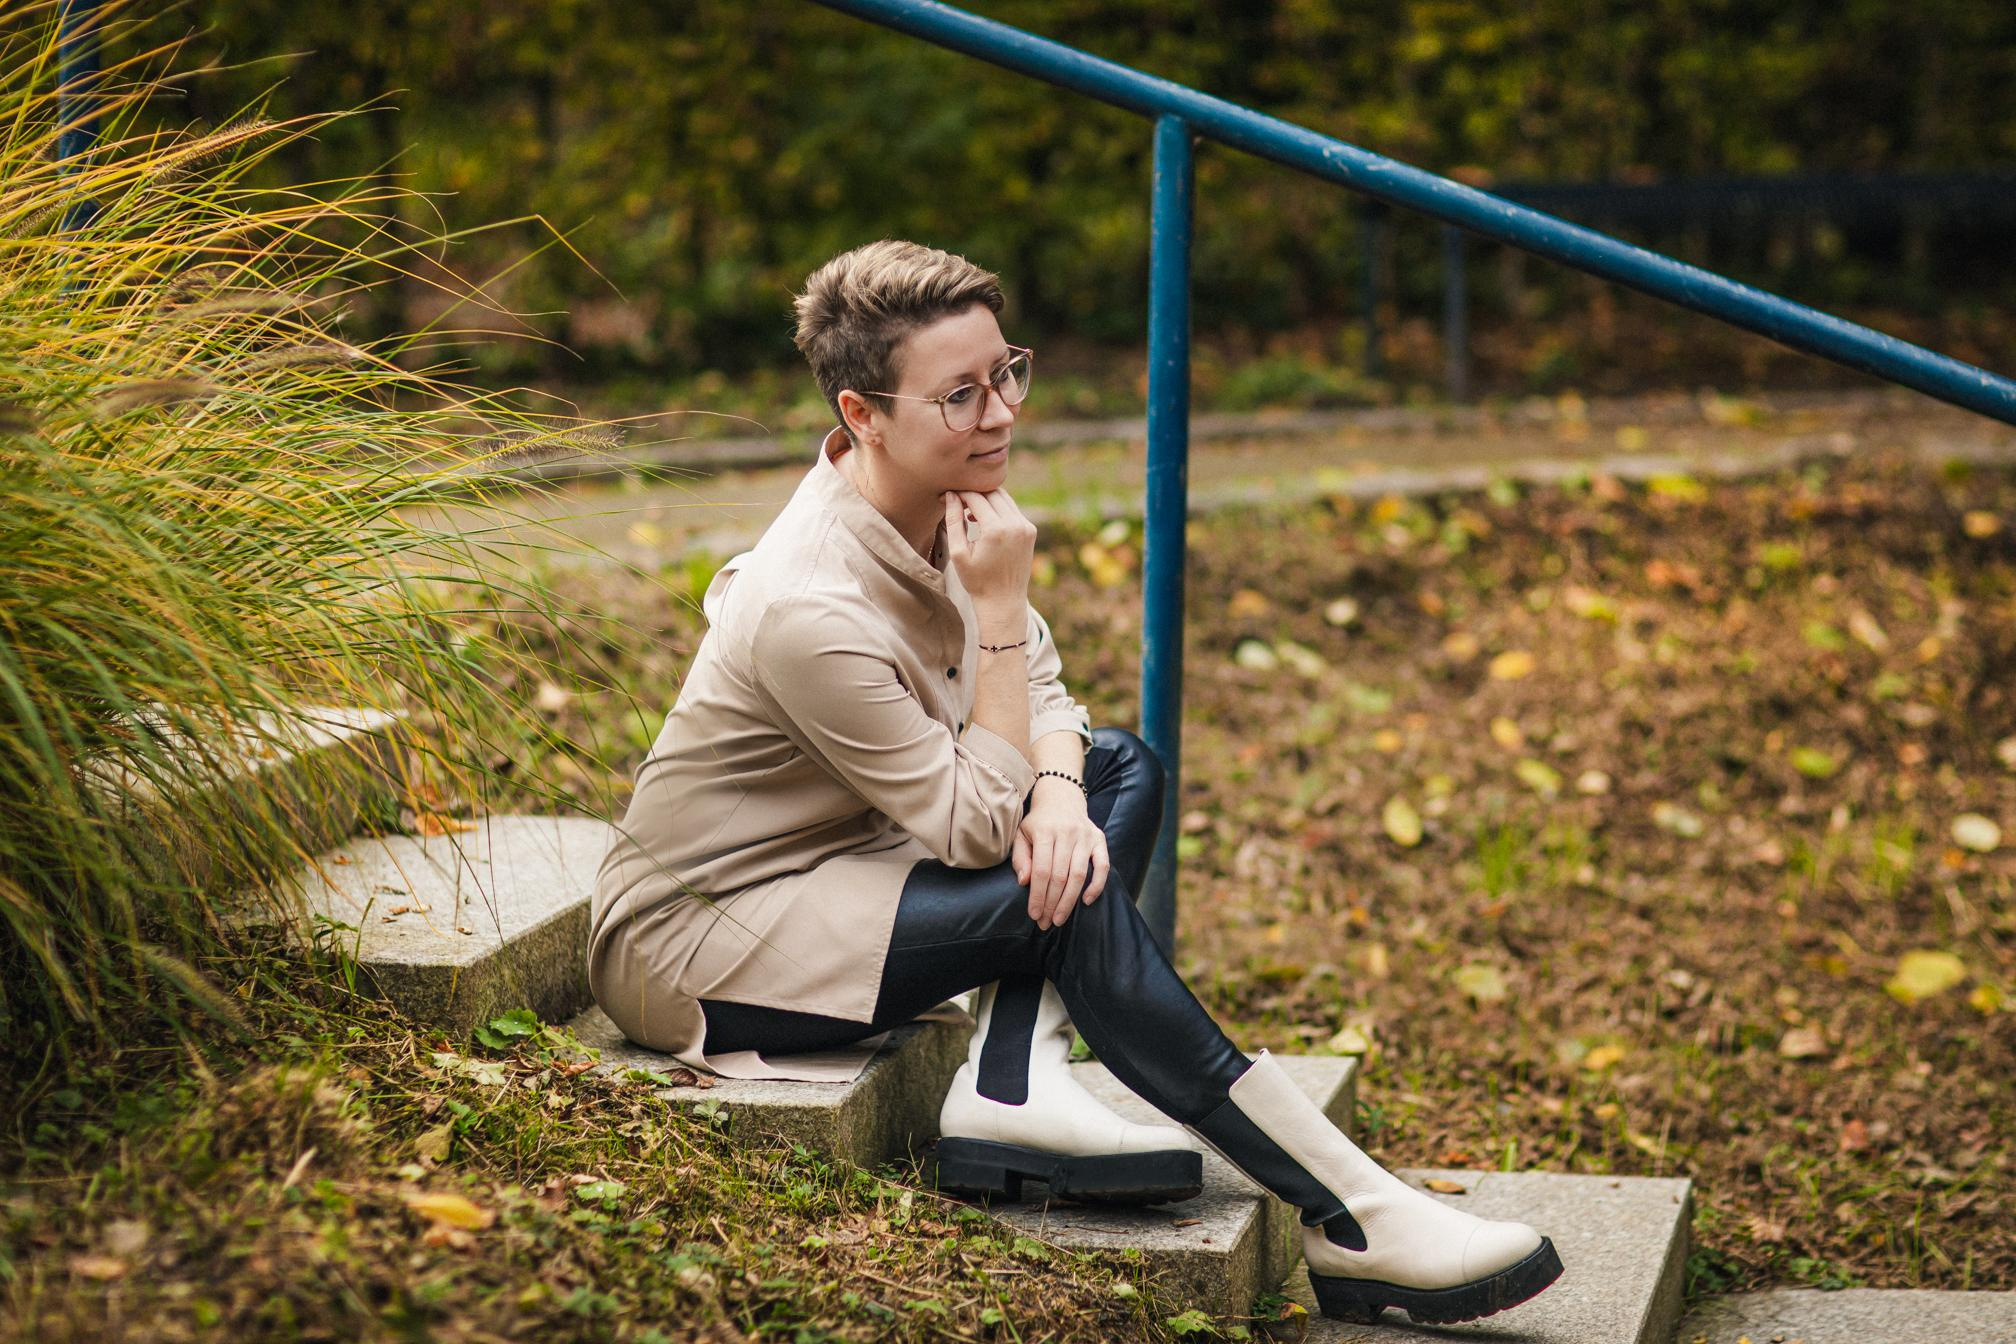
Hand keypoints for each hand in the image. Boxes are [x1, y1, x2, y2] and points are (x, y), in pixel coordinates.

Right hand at [942, 487, 1034, 606]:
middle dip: (974, 494)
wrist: (1003, 601)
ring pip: (1004, 498)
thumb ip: (954, 521)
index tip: (948, 497)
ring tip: (970, 513)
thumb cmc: (977, 581)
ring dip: (987, 499)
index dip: (960, 494)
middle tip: (958, 504)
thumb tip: (951, 495)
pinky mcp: (1030, 530)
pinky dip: (998, 509)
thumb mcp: (958, 553)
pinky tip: (985, 522)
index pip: (976, 497)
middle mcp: (1015, 524)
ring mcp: (1026, 527)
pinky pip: (1013, 509)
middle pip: (992, 492)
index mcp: (996, 530)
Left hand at [1012, 798, 1108, 929]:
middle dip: (1052, 903)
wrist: (1061, 798)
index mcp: (1045, 831)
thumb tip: (1024, 882)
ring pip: (1079, 875)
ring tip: (1060, 918)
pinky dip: (1096, 885)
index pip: (1042, 870)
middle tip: (1046, 923)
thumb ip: (1020, 858)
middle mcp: (1067, 832)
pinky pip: (1103, 866)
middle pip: (1060, 876)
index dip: (1038, 895)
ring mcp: (1086, 836)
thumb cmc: (1038, 823)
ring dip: (1069, 901)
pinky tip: (1087, 901)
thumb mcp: (1021, 835)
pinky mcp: (1100, 839)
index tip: (1034, 914)